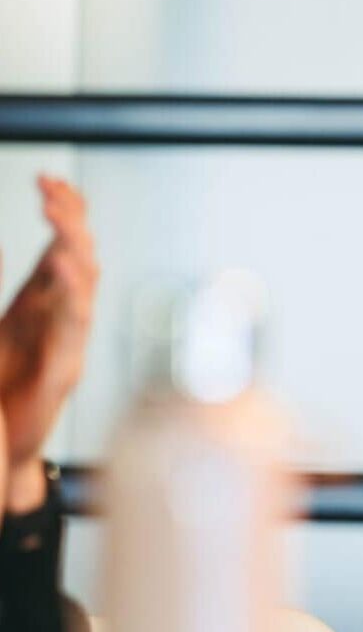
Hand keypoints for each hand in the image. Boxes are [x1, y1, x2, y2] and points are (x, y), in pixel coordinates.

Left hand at [0, 176, 98, 511]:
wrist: (2, 453)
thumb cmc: (3, 394)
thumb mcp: (0, 327)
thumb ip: (5, 289)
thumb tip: (3, 244)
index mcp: (44, 308)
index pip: (66, 247)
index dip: (64, 211)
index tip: (49, 178)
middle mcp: (61, 322)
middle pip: (81, 257)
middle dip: (71, 218)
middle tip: (51, 187)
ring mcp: (67, 345)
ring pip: (85, 286)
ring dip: (73, 246)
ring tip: (56, 214)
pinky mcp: (63, 371)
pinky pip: (73, 326)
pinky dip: (70, 291)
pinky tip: (59, 264)